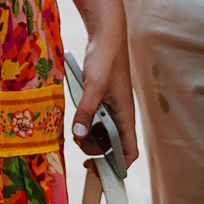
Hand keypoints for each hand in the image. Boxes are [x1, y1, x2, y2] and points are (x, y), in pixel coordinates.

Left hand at [69, 31, 139, 168]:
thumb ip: (86, 112)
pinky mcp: (103, 101)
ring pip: (102, 134)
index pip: (128, 153)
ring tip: (75, 126)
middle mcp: (121, 116)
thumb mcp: (93, 86)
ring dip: (88, 136)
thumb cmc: (105, 59)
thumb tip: (79, 136)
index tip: (93, 167)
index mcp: (125, 117)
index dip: (114, 166)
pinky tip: (76, 114)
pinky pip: (95, 120)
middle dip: (94, 149)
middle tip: (76, 140)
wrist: (106, 36)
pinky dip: (86, 122)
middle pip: (111, 147)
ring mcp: (112, 109)